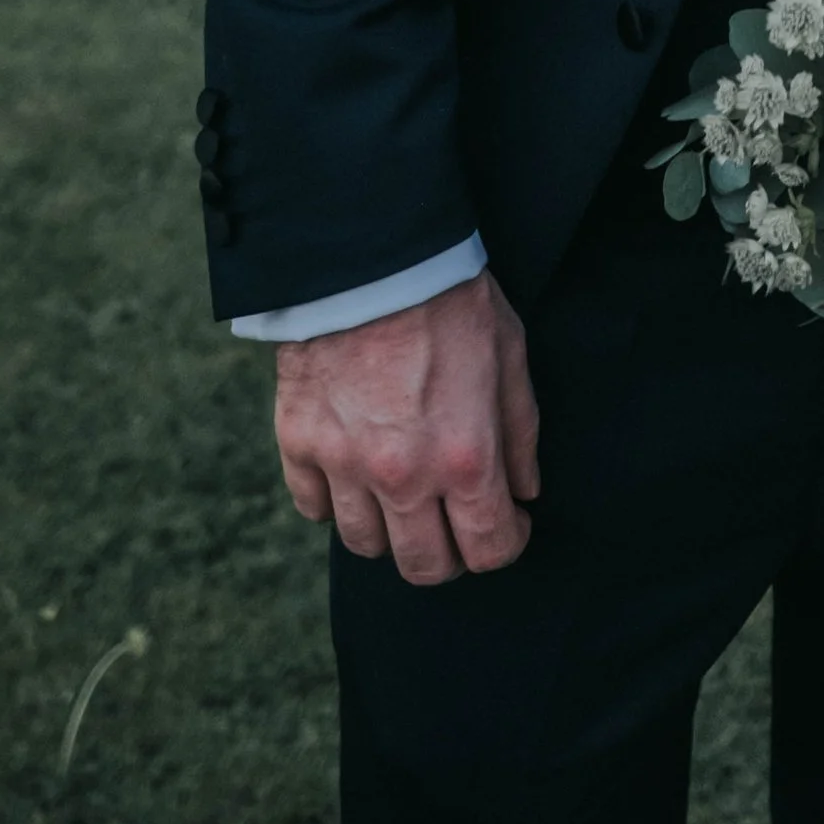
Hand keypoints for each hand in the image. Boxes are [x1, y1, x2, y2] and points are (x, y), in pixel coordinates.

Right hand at [273, 270, 540, 584]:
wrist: (370, 256)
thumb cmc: (450, 300)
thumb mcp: (510, 356)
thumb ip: (520, 434)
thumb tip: (524, 491)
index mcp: (464, 458)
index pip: (489, 551)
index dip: (508, 543)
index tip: (509, 524)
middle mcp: (403, 477)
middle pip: (424, 567)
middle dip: (450, 554)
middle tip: (457, 521)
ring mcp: (344, 465)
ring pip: (366, 545)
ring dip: (391, 530)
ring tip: (404, 495)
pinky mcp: (299, 443)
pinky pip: (313, 507)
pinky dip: (334, 501)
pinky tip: (354, 473)